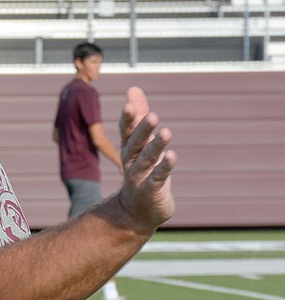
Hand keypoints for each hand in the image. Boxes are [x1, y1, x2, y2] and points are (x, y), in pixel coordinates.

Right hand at [117, 86, 176, 231]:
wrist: (137, 211)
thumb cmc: (141, 171)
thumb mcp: (140, 143)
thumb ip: (138, 116)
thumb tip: (133, 88)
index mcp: (129, 149)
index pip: (126, 132)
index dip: (128, 119)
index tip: (130, 105)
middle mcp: (131, 162)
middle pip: (135, 145)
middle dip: (142, 131)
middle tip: (153, 116)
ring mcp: (139, 178)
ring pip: (146, 161)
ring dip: (155, 147)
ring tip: (167, 133)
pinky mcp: (151, 192)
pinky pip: (157, 179)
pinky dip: (164, 168)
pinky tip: (173, 156)